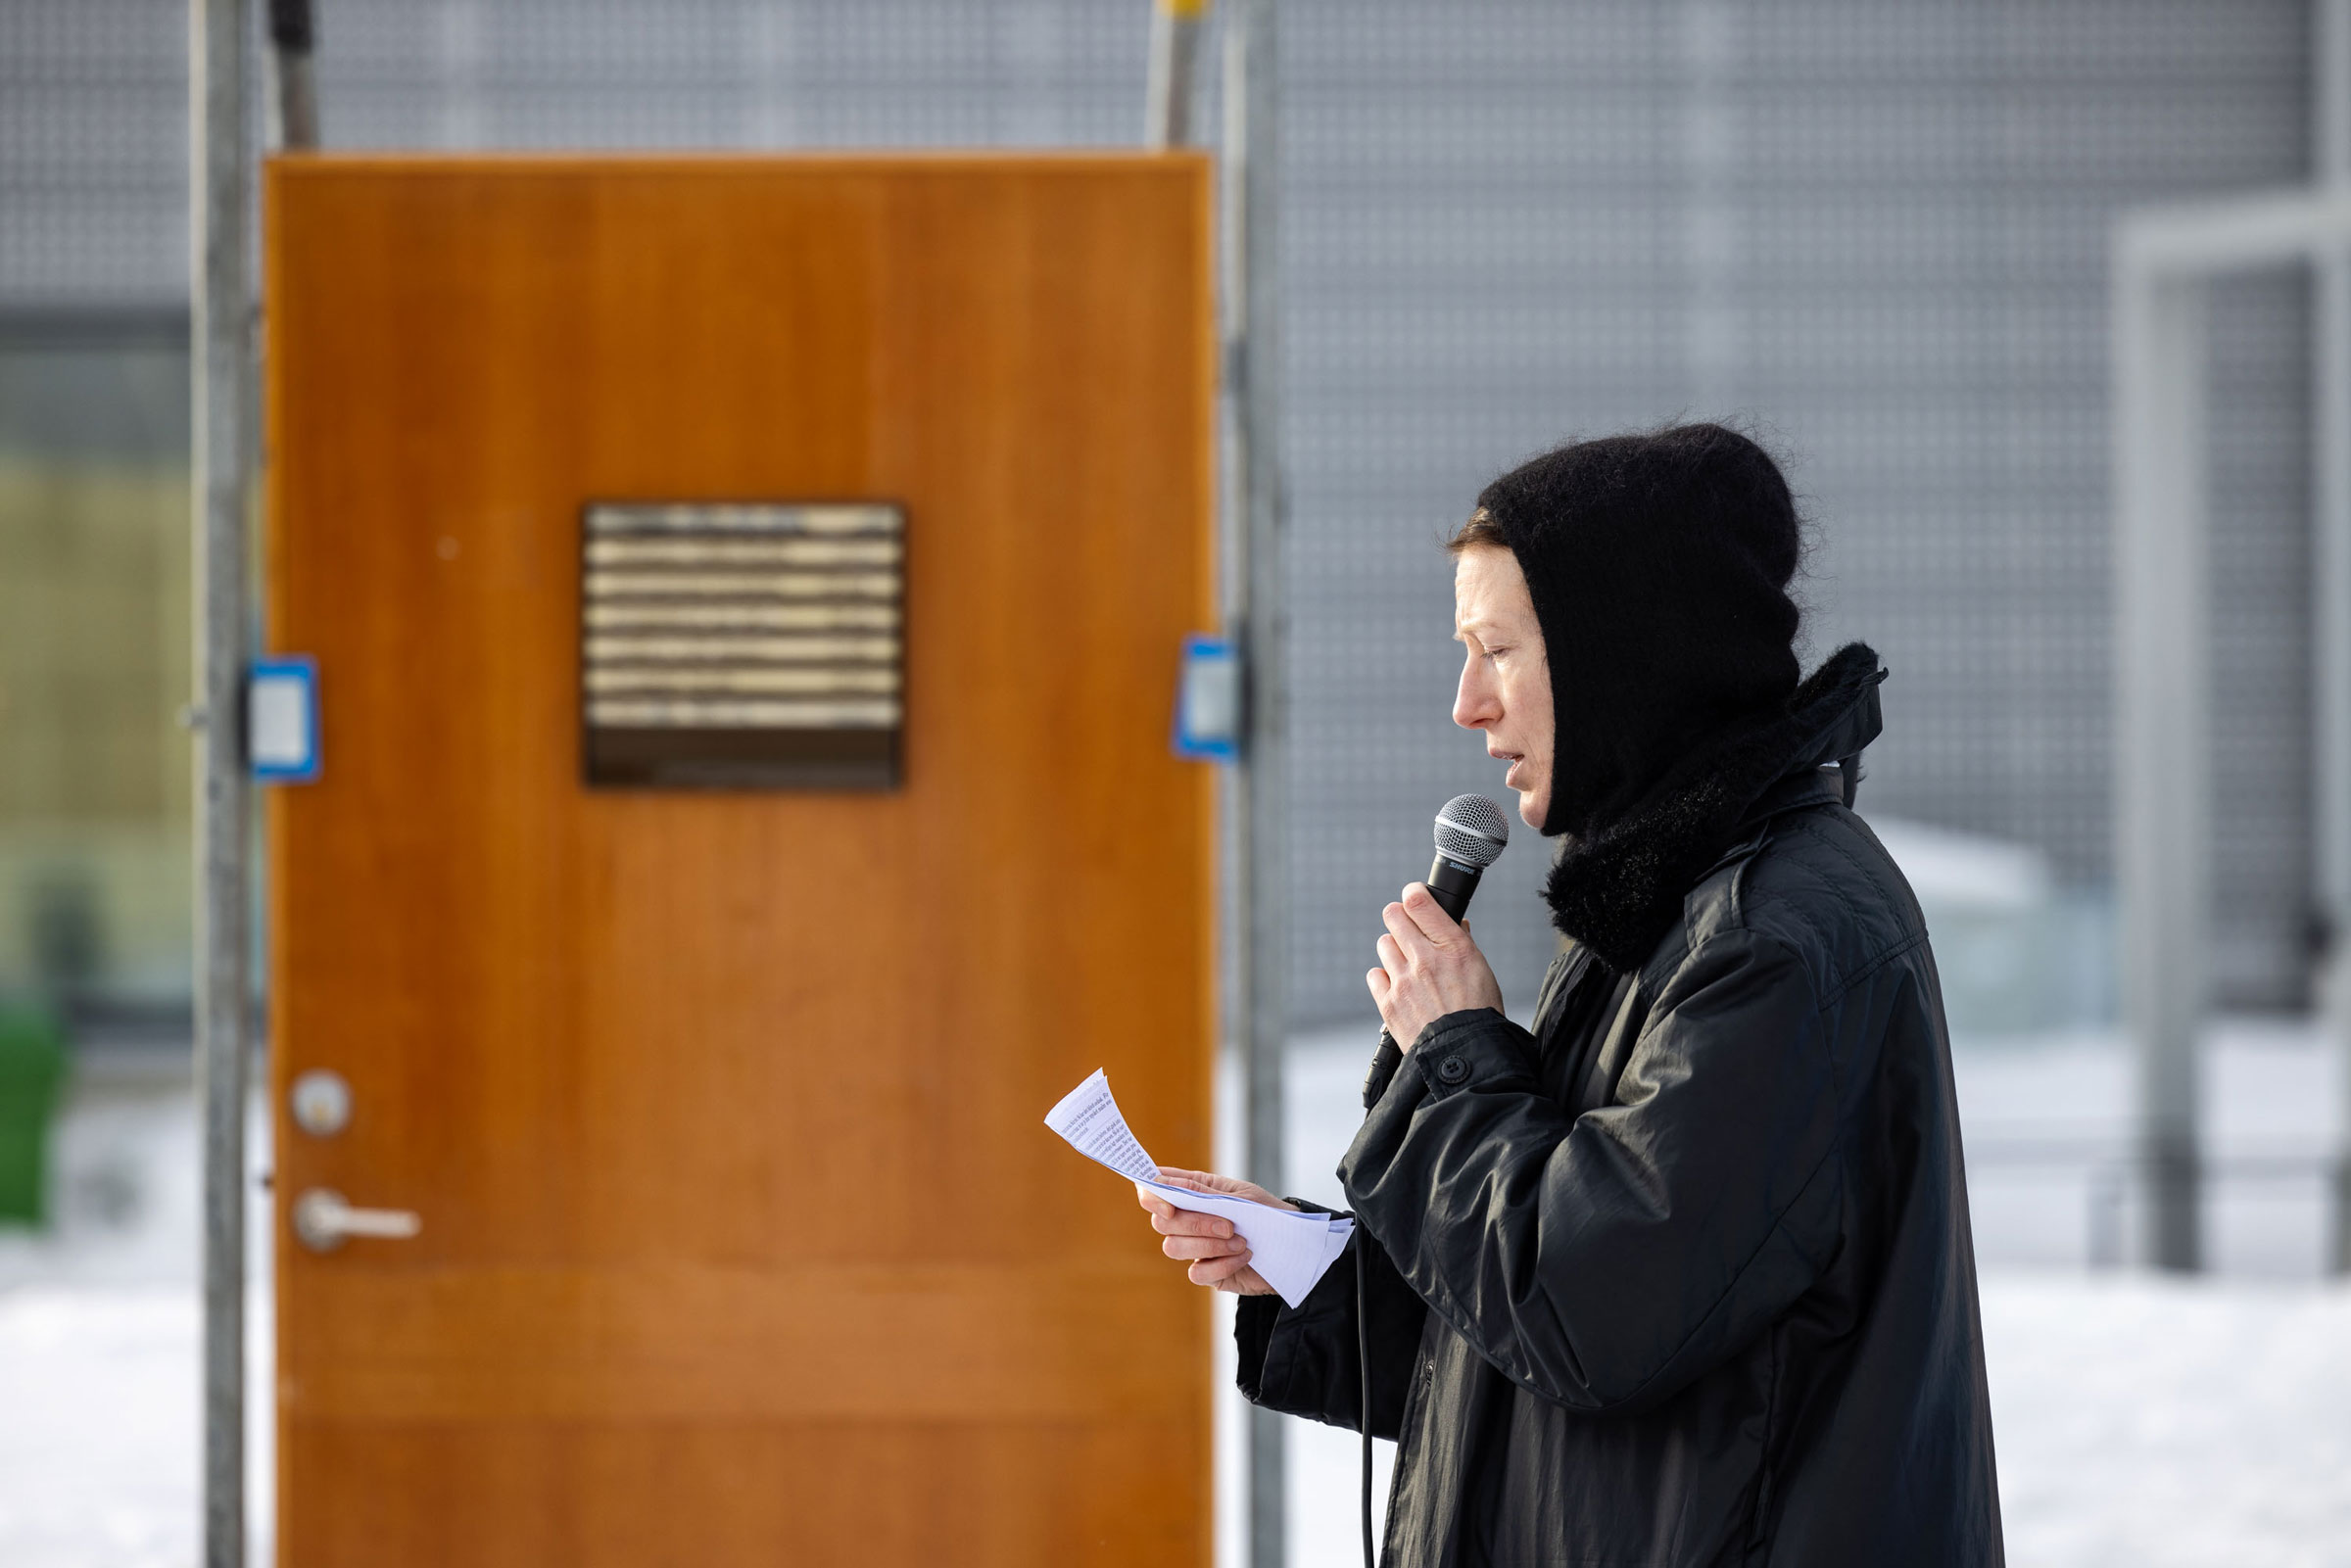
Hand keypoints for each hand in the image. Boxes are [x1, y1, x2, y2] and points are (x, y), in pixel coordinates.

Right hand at [1135, 1167, 1297, 1295]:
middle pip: (1161, 1223)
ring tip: (1240, 1241)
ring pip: (1173, 1248)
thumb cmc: (1268, 1213)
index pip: (1153, 1191)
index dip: (1151, 1197)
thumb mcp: (1240, 1196)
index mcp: (1194, 1193)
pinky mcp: (1208, 1273)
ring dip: (1210, 1244)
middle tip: (1229, 1225)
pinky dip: (1222, 1264)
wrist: (1295, 1246)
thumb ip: (1201, 1191)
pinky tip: (1243, 1257)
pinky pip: (1196, 1273)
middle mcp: (1188, 1220)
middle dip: (1195, 1224)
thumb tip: (1161, 1180)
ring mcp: (1196, 1248)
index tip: (1169, 1207)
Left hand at [1366, 882, 1504, 1049]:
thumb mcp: (1482, 970)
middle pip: (1393, 916)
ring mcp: (1404, 981)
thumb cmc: (1480, 1013)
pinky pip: (1375, 974)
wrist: (1466, 1055)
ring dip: (1395, 949)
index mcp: (1454, 947)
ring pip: (1384, 943)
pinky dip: (1385, 977)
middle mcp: (1425, 959)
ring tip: (1410, 965)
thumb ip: (1462, 943)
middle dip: (1400, 918)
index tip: (1413, 896)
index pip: (1418, 902)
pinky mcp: (1388, 1003)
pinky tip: (1400, 987)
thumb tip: (1455, 923)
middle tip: (1407, 928)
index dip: (1413, 893)